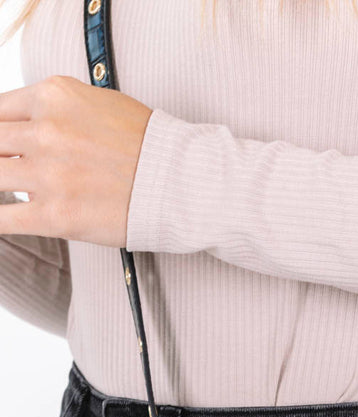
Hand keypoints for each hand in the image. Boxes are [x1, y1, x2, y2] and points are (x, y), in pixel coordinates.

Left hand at [0, 74, 151, 246]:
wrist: (181, 182)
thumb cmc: (148, 146)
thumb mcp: (98, 102)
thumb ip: (57, 110)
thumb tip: (27, 126)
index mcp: (53, 97)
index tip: (4, 147)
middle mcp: (46, 131)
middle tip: (7, 171)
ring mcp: (48, 174)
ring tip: (9, 192)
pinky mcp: (55, 215)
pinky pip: (3, 219)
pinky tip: (1, 220)